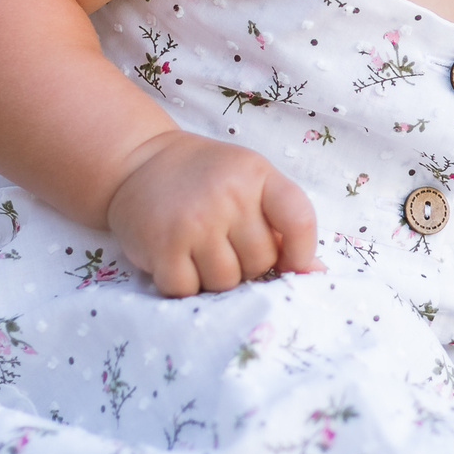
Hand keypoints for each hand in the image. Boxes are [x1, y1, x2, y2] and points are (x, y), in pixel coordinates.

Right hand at [104, 131, 321, 297]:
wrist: (138, 163)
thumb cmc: (203, 178)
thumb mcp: (249, 183)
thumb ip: (284, 223)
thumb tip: (315, 273)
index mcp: (257, 175)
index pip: (299, 220)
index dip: (301, 253)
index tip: (290, 264)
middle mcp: (228, 196)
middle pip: (261, 262)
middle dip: (247, 264)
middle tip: (224, 244)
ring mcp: (194, 222)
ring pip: (226, 282)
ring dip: (214, 278)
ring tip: (199, 251)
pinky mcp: (163, 247)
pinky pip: (189, 291)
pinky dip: (184, 285)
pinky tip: (176, 259)